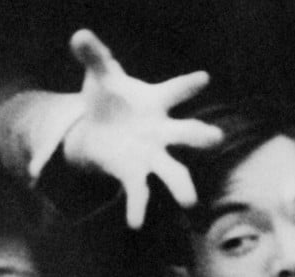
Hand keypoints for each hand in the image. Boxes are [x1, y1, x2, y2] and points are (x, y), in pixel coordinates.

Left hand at [62, 29, 222, 227]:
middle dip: (200, 135)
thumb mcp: (100, 76)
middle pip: (187, 132)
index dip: (189, 84)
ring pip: (174, 171)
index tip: (204, 78)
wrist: (98, 128)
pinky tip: (133, 223)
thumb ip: (94, 56)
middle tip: (216, 138)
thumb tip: (77, 35)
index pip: (176, 90)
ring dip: (181, 186)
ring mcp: (151, 155)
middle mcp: (161, 130)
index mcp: (156, 101)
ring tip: (190, 201)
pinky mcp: (133, 174)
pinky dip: (136, 207)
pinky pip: (139, 192)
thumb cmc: (108, 98)